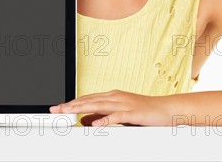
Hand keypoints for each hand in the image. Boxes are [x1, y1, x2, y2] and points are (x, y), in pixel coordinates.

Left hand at [49, 89, 176, 126]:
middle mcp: (115, 97)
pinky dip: (104, 120)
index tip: (57, 108)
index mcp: (111, 96)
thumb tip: (85, 121)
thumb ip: (102, 116)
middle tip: (56, 110)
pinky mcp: (132, 113)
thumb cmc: (143, 112)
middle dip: (71, 105)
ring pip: (98, 105)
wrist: (166, 110)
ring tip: (68, 112)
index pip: (87, 99)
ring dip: (81, 109)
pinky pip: (116, 117)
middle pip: (88, 101)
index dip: (71, 103)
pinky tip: (94, 124)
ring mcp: (123, 104)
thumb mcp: (119, 114)